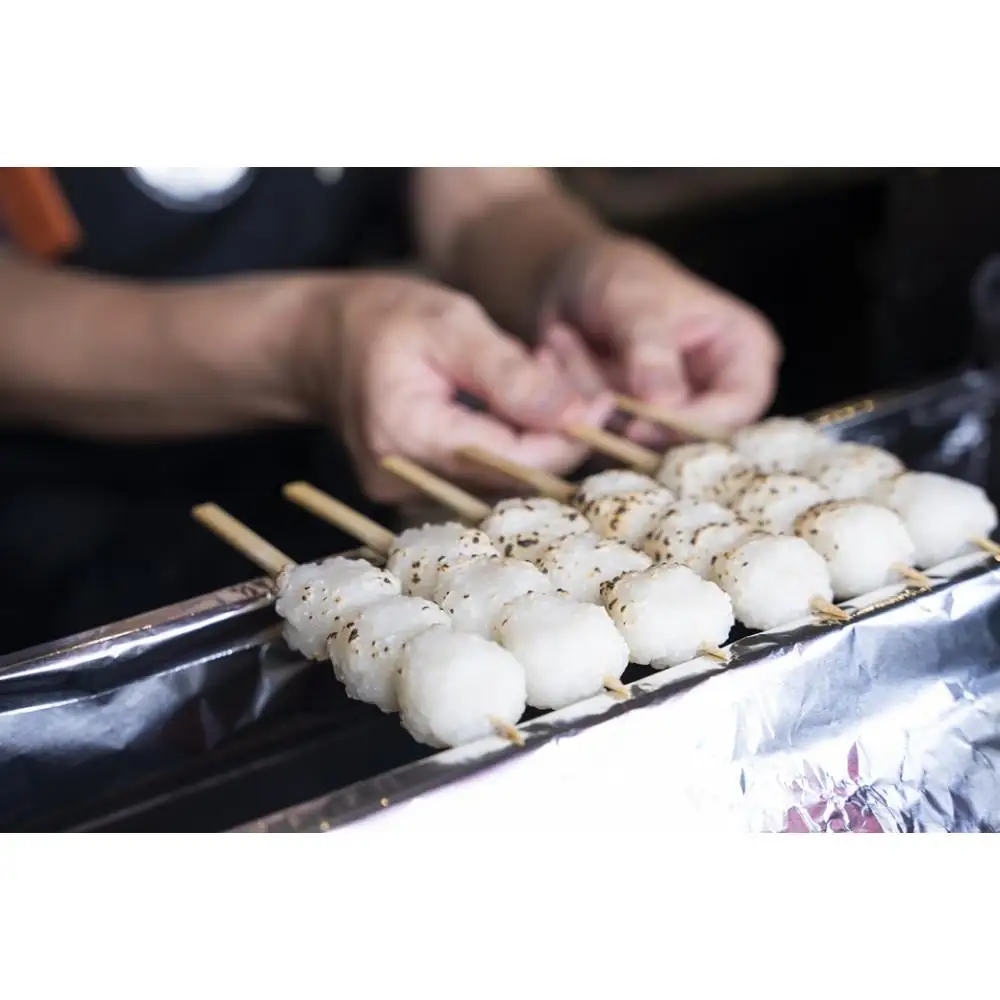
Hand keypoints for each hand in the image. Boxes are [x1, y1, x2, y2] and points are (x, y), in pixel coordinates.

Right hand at [295, 273, 608, 501]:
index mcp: (409, 435)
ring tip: (539, 382)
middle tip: (572, 381)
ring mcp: (405, 496)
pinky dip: (508, 446)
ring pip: (500, 481)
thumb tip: (577, 415)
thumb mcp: (452, 323)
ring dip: (534, 440)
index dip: (567, 437)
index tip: (603, 403)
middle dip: (555, 435)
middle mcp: (405, 480)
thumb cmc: (383, 319)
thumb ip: (511, 373)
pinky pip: (480, 479)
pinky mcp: (415, 494)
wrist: (320, 343)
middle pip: (510, 479)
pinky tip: (512, 407)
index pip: (513, 461)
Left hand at [539, 236, 782, 445]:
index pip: (740, 405)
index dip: (695, 423)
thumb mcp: (635, 302)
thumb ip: (651, 351)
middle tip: (593, 403)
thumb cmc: (616, 278)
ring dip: (602, 414)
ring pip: (651, 447)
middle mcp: (721, 392)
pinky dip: (586, 419)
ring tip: (568, 354)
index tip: (640, 426)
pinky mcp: (642, 433)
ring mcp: (680, 417)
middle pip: (699, 439)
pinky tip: (563, 368)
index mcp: (745, 351)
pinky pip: (617, 448)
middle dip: (640, 427)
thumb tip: (665, 405)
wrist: (570, 285)